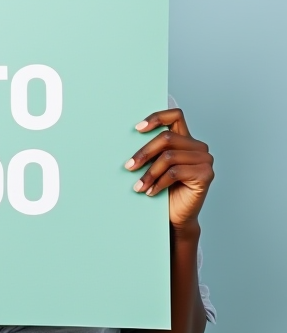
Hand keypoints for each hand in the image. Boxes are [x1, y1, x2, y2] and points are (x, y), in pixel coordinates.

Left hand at [124, 108, 213, 227]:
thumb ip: (151, 151)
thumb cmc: (163, 190)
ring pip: (169, 157)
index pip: (175, 116)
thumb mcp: (155, 166)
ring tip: (138, 186)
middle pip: (167, 138)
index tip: (137, 129)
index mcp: (186, 140)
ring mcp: (205, 160)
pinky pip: (175, 172)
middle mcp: (198, 147)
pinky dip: (158, 182)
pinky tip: (150, 192)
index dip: (156, 118)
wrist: (176, 216)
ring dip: (149, 173)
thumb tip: (127, 137)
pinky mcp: (205, 174)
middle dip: (144, 152)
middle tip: (129, 166)